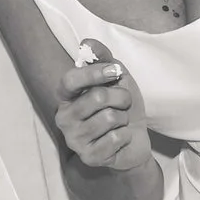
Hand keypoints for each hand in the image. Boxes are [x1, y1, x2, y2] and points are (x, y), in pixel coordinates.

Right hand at [55, 39, 154, 172]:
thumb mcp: (115, 78)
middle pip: (97, 97)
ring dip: (124, 118)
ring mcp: (74, 139)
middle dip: (121, 97)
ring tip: (120, 122)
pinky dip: (126, 135)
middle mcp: (64, 118)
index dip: (95, 73)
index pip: (70, 80)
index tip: (116, 71)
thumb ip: (102, 58)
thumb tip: (87, 42)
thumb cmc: (121, 106)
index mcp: (66, 97)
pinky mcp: (89, 157)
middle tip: (124, 103)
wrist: (136, 138)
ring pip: (109, 118)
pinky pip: (115, 138)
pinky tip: (120, 138)